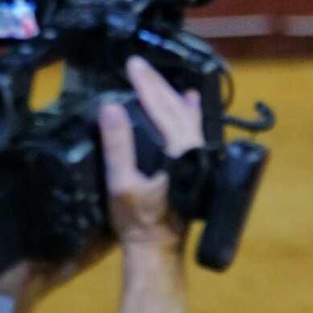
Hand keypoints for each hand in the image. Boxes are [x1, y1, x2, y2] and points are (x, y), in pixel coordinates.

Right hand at [98, 57, 203, 254]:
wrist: (159, 247)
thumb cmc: (138, 220)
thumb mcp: (120, 184)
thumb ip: (118, 145)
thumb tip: (112, 108)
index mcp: (180, 149)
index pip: (161, 106)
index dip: (146, 83)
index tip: (133, 64)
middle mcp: (196, 146)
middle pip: (176, 106)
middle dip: (157, 84)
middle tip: (139, 65)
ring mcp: (201, 154)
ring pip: (187, 115)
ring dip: (172, 95)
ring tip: (159, 78)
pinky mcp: (199, 163)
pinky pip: (195, 128)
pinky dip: (189, 112)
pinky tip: (189, 102)